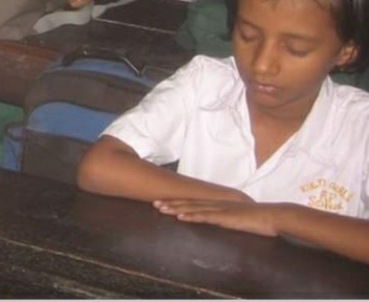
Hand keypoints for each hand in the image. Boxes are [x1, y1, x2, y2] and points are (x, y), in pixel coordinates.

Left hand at [153, 198, 280, 237]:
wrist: (273, 217)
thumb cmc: (258, 220)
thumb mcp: (238, 219)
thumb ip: (228, 220)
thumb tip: (220, 223)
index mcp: (218, 205)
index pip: (193, 203)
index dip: (177, 202)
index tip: (163, 202)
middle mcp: (216, 205)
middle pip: (189, 203)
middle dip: (170, 203)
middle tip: (153, 203)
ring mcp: (219, 210)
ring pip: (192, 208)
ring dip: (175, 208)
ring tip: (160, 208)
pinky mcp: (225, 217)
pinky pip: (205, 216)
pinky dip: (191, 216)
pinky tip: (180, 216)